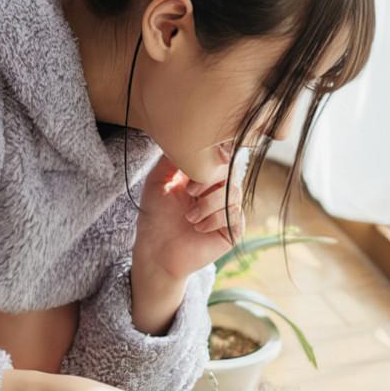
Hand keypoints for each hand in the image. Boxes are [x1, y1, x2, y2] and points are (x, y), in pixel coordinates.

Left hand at [132, 152, 245, 284]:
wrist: (156, 251)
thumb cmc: (155, 218)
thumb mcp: (157, 181)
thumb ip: (170, 159)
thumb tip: (186, 139)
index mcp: (203, 177)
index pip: (218, 157)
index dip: (210, 159)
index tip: (189, 173)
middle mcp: (218, 191)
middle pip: (230, 171)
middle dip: (209, 180)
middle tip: (190, 193)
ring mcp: (227, 210)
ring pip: (233, 192)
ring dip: (209, 203)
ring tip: (190, 217)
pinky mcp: (233, 229)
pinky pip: (234, 215)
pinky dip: (214, 219)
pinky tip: (198, 228)